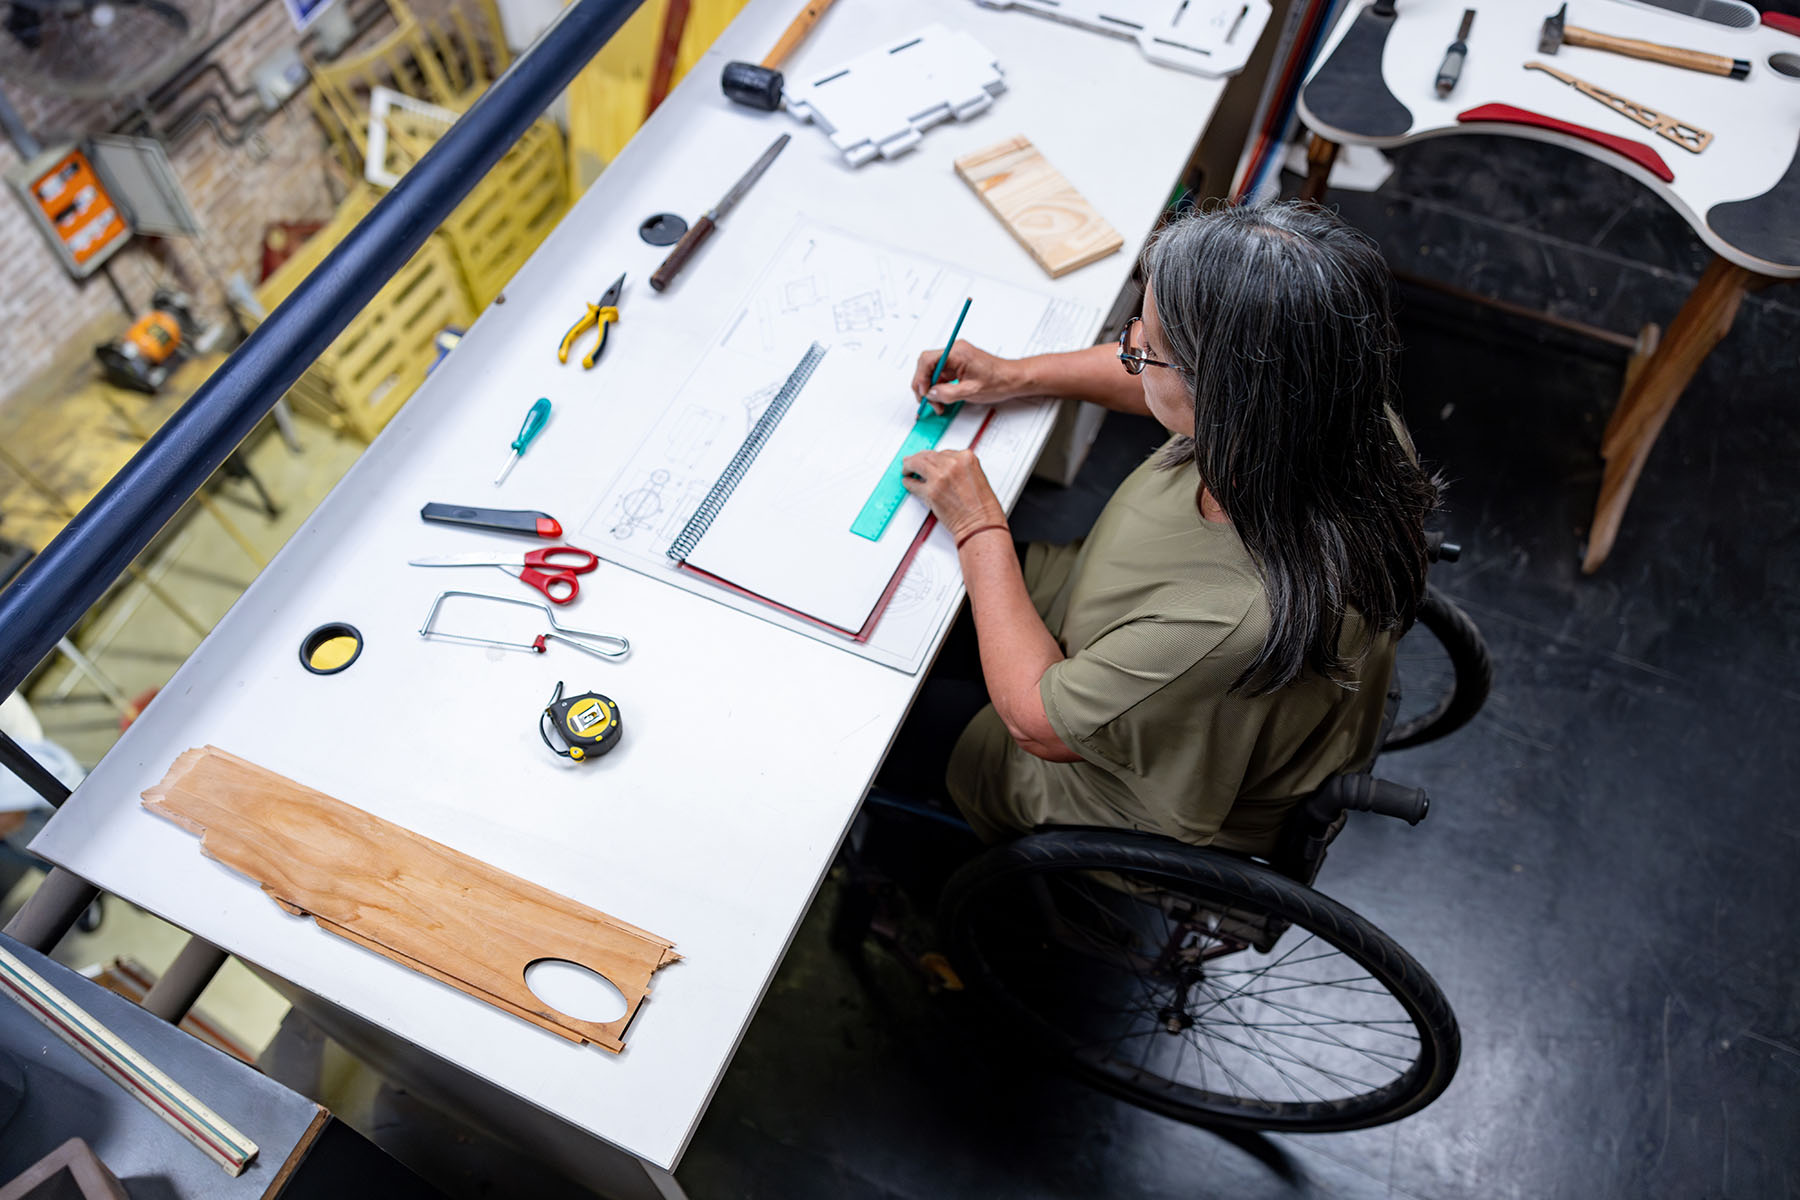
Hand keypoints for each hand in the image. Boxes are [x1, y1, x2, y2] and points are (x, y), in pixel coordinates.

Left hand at [901, 448, 1006, 541]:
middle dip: (918, 458)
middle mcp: (952, 464)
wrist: (981, 524)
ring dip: (909, 466)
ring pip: (916, 464)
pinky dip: (908, 482)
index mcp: (966, 458)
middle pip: (927, 455)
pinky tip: (908, 482)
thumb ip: (961, 468)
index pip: (943, 452)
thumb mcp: (977, 476)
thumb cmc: (982, 506)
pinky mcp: (930, 492)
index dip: (934, 457)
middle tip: (912, 462)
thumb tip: (944, 467)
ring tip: (906, 470)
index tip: (930, 460)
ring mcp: (940, 477)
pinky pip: (913, 484)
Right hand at [911, 340, 1027, 413]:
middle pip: (928, 366)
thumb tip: (931, 394)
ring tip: (938, 404)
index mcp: (957, 353)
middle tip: (927, 401)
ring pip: (933, 372)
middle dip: (925, 385)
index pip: (928, 360)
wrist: (1013, 379)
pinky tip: (943, 399)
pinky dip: (940, 388)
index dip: (921, 378)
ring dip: (932, 389)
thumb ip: (948, 393)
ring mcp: (956, 358)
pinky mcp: (958, 365)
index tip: (923, 392)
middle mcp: (955, 352)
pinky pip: (942, 375)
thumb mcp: (971, 391)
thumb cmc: (999, 381)